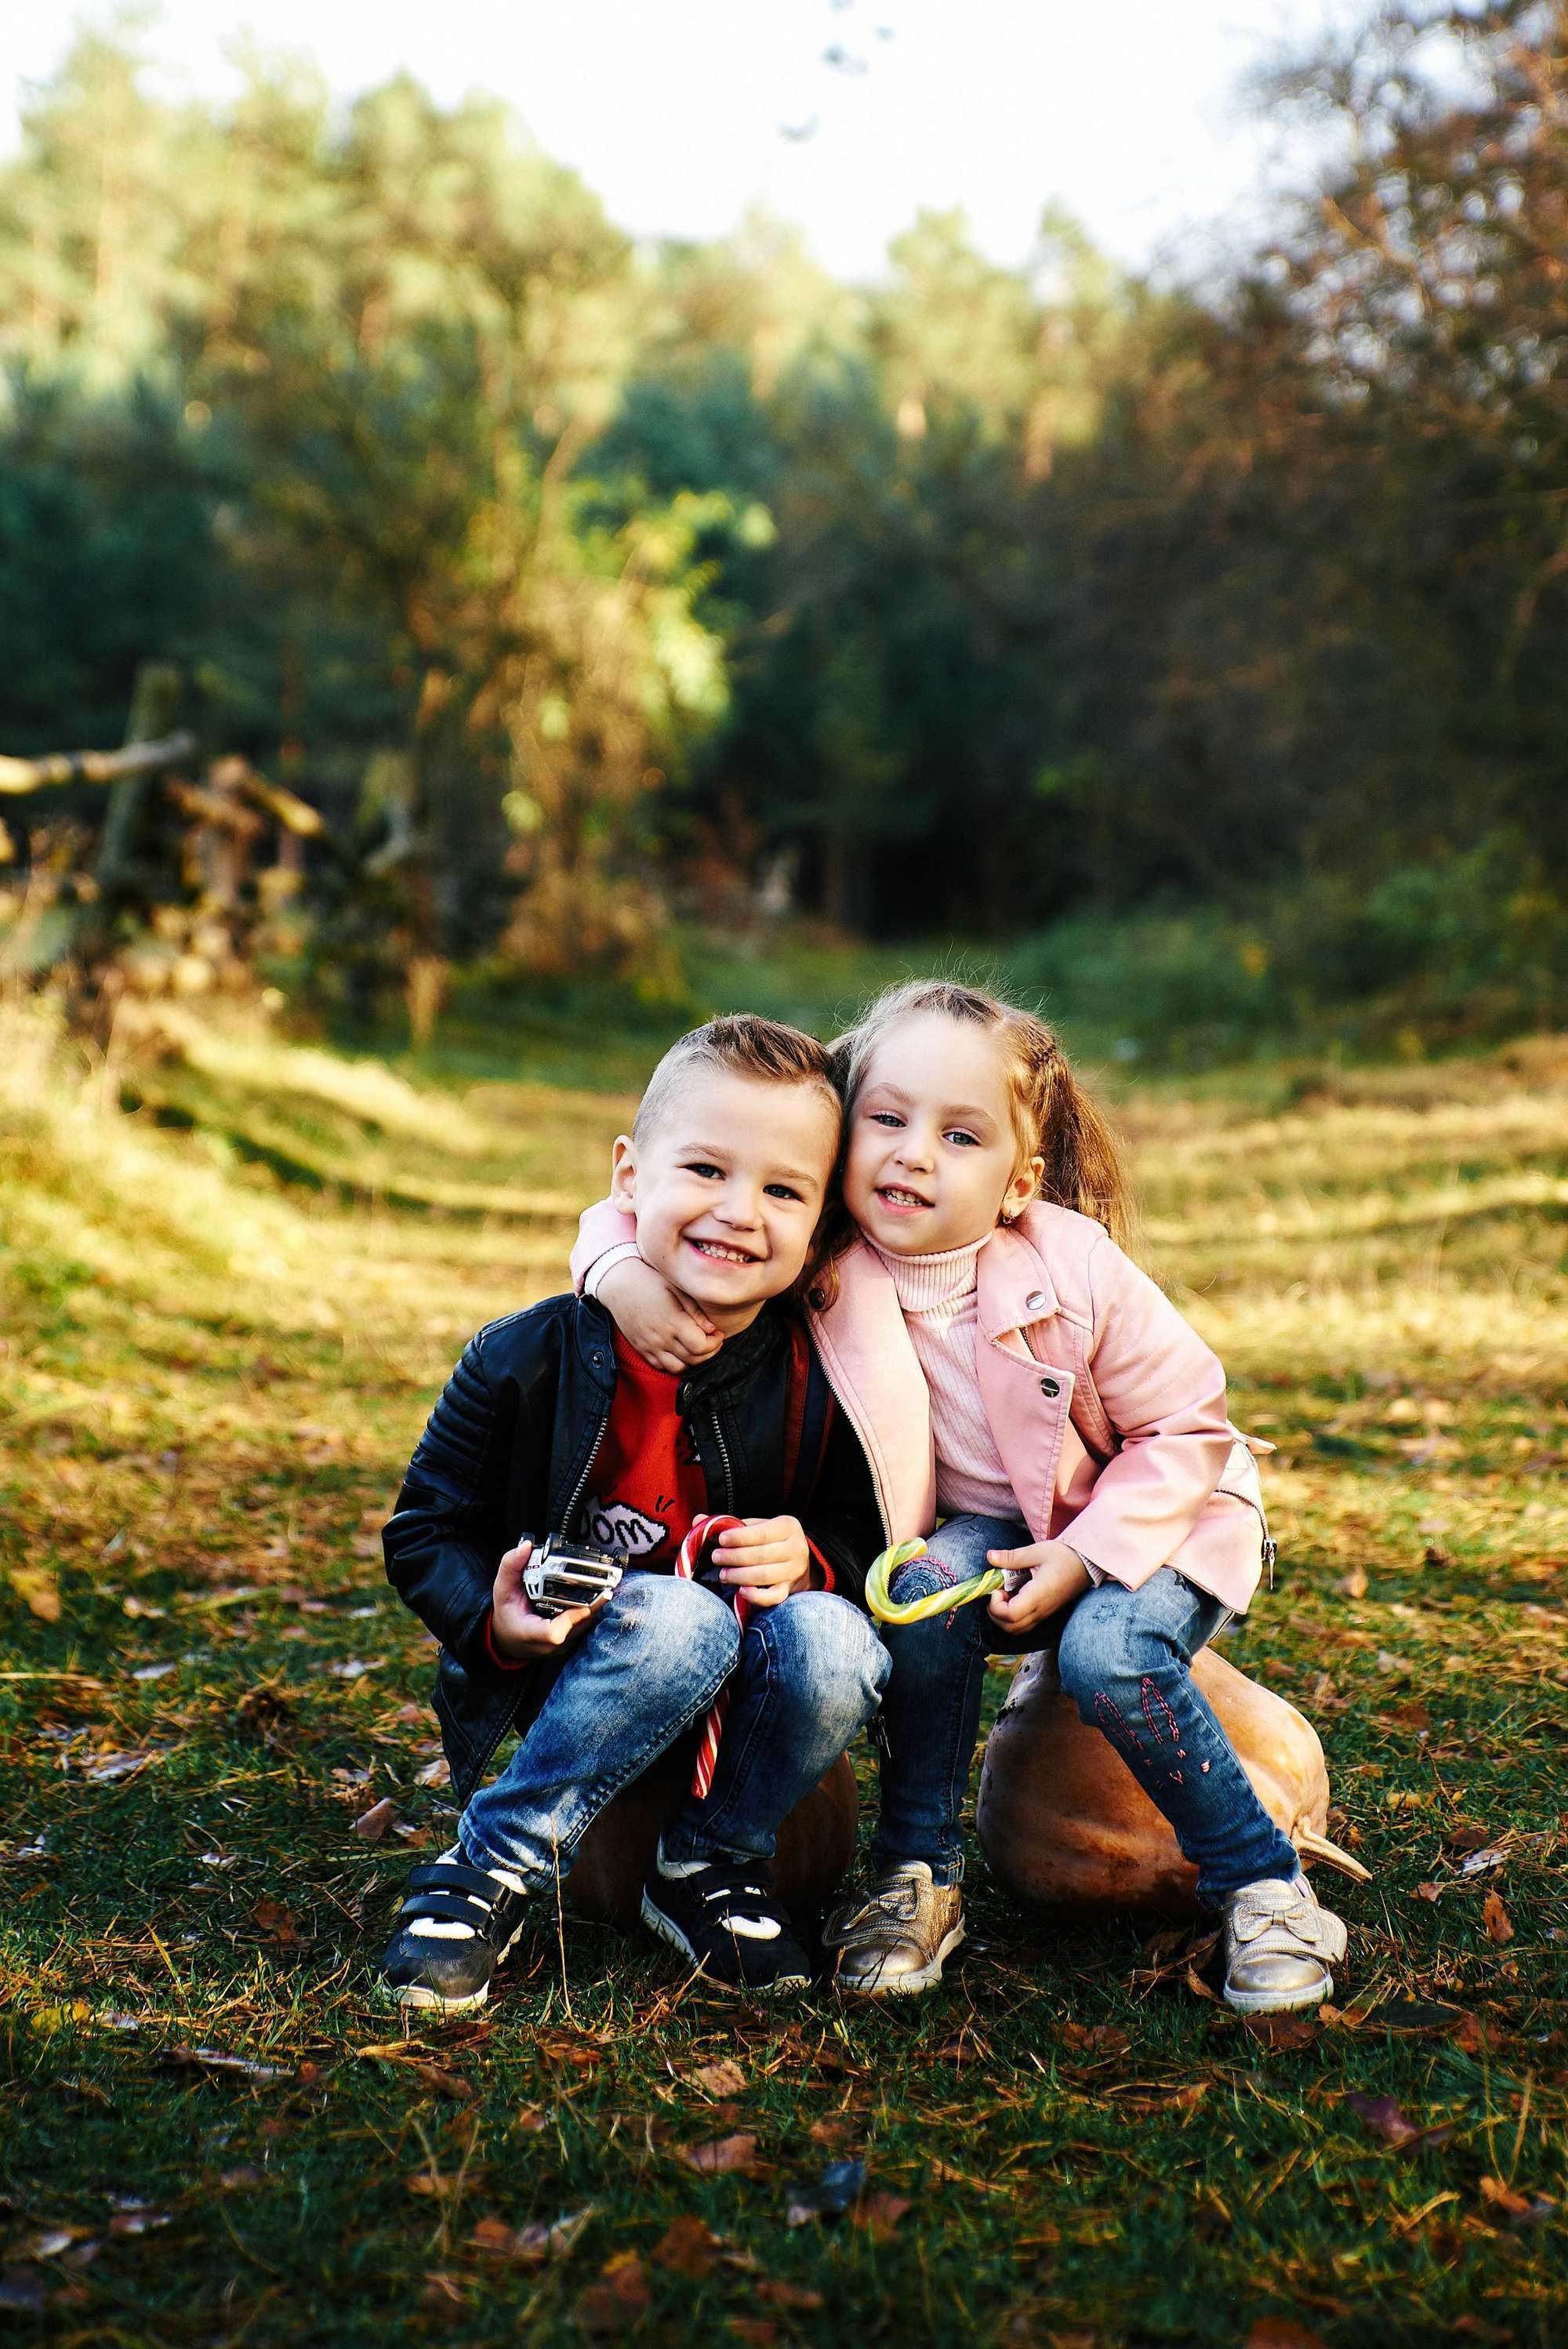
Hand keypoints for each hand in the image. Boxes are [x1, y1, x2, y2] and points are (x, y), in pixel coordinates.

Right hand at [488, 1539, 607, 1661]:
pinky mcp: (569, 1643)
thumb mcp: (502, 1588)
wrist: (508, 1639)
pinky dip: (590, 1611)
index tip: (584, 1603)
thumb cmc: (506, 1614)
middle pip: (577, 1627)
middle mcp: (547, 1644)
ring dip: (594, 1608)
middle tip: (606, 1587)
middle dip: (592, 1607)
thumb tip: (525, 1546)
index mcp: (528, 1633)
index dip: (571, 1618)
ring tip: (606, 1588)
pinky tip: (597, 1596)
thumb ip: (511, 1566)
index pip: (553, 1633)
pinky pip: (584, 1627)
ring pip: (584, 1628)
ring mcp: (560, 1647)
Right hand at [598, 1258, 721, 1374]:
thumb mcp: (676, 1288)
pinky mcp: (641, 1348)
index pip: (701, 1347)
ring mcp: (649, 1346)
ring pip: (678, 1368)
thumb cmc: (650, 1280)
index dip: (715, 1343)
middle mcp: (660, 1338)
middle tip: (713, 1340)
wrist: (617, 1283)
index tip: (718, 1333)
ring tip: (697, 1346)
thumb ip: (696, 1311)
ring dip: (692, 1361)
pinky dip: (674, 1363)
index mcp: (672, 1322)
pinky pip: (661, 1366)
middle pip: (693, 1360)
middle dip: (709, 1352)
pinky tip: (679, 1349)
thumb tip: (712, 1329)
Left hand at [714, 1516, 811, 1608]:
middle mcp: (796, 1548)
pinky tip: (741, 1591)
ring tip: (723, 1574)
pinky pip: (773, 1597)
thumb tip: (698, 1519)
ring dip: (739, 1576)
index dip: (739, 1537)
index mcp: (788, 1526)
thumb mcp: (756, 1526)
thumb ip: (730, 1524)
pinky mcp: (789, 1589)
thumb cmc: (769, 1540)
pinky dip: (756, 1596)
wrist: (796, 1560)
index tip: (721, 1540)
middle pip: (762, 1555)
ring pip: (765, 1576)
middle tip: (716, 1557)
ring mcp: (794, 1571)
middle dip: (735, 1557)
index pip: (762, 1533)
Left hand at [985, 1538, 1091, 1632]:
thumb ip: (1012, 1557)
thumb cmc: (1064, 1556)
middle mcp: (1041, 1610)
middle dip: (995, 1613)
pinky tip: (1014, 1596)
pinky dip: (1012, 1617)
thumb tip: (990, 1556)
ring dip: (1003, 1617)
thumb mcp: (1037, 1551)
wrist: (1087, 1565)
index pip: (1011, 1615)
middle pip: (1010, 1628)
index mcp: (1038, 1595)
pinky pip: (1024, 1624)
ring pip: (1017, 1629)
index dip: (996, 1606)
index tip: (997, 1589)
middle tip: (996, 1592)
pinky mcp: (1045, 1613)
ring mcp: (1043, 1614)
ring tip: (1005, 1594)